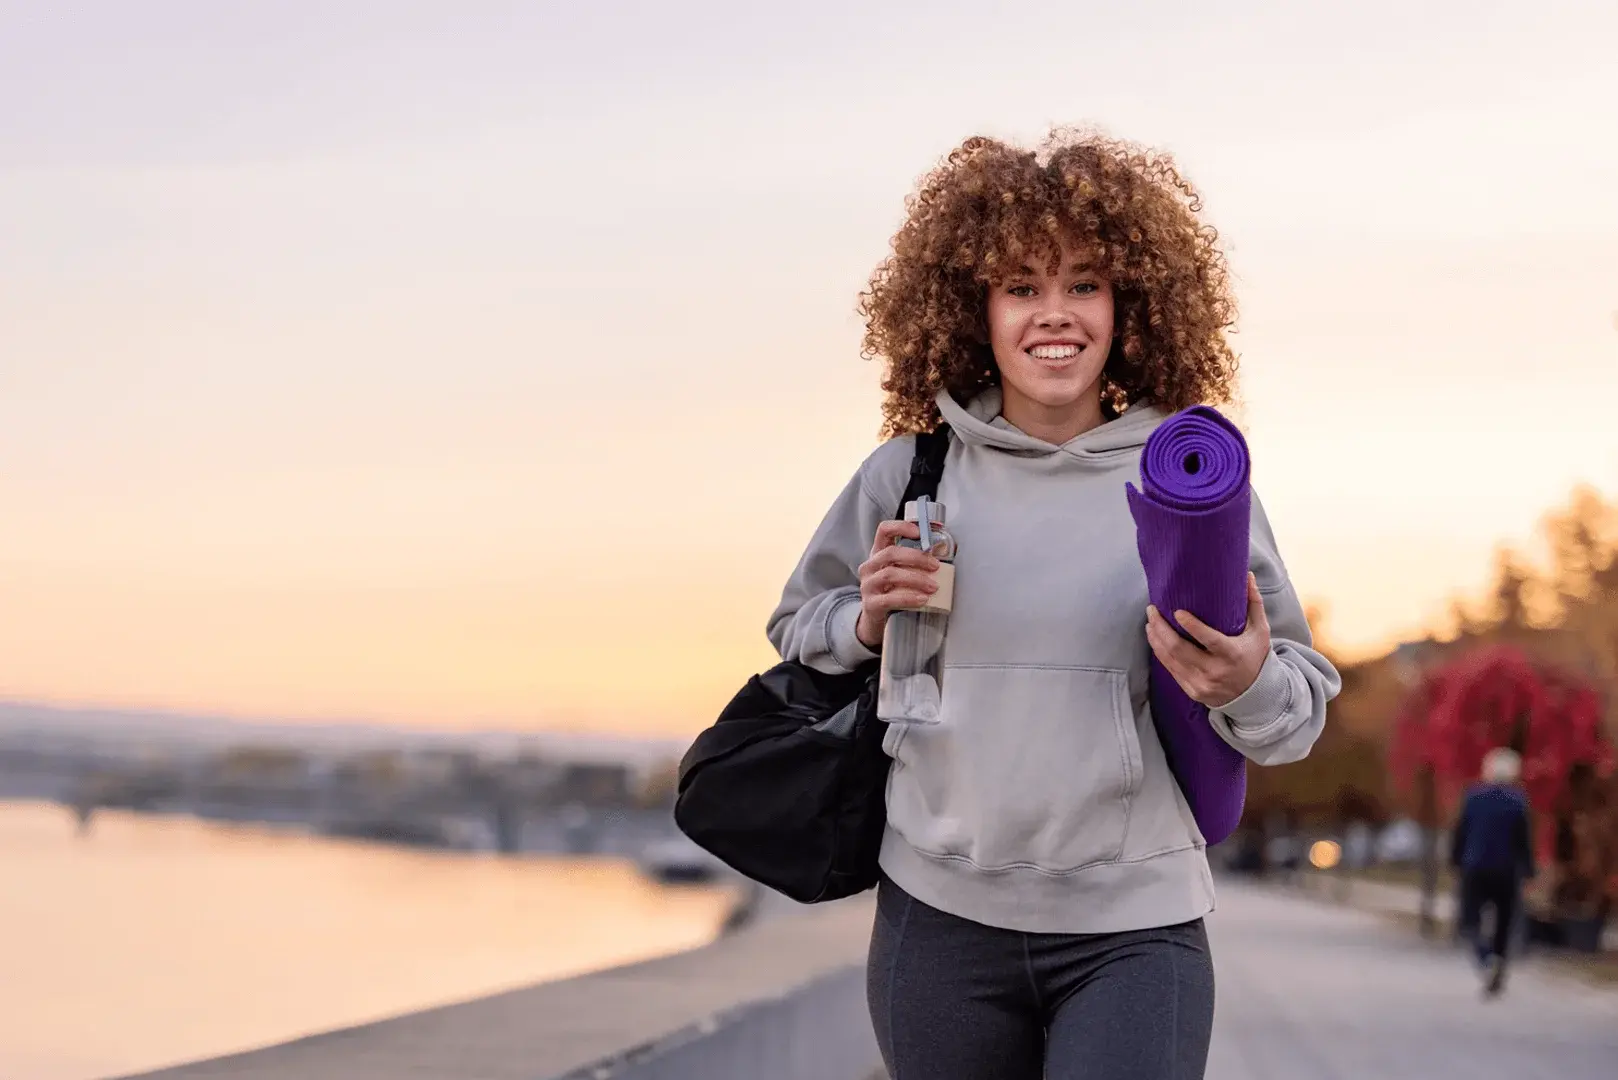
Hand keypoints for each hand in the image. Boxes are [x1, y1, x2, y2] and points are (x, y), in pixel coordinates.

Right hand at [855, 519, 940, 647]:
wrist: (876, 617)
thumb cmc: (892, 590)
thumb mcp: (901, 572)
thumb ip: (917, 560)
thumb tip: (949, 548)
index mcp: (878, 553)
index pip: (884, 530)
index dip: (901, 527)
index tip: (919, 533)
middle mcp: (870, 566)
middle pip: (890, 553)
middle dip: (916, 558)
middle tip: (936, 566)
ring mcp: (868, 585)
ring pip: (890, 574)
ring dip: (916, 579)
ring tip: (933, 586)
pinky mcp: (870, 604)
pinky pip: (889, 599)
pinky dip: (909, 598)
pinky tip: (922, 600)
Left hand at [1146, 572, 1270, 708]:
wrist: (1254, 695)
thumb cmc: (1255, 656)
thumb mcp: (1260, 631)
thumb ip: (1254, 603)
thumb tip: (1248, 575)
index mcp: (1233, 655)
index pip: (1209, 640)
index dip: (1191, 626)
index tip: (1176, 611)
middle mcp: (1215, 671)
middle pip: (1179, 649)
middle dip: (1161, 628)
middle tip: (1152, 610)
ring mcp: (1201, 683)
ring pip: (1170, 659)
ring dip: (1155, 638)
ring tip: (1150, 621)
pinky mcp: (1192, 690)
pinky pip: (1170, 669)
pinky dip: (1159, 652)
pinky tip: (1154, 638)